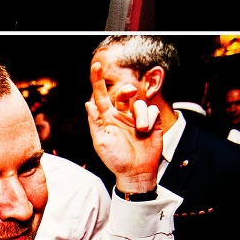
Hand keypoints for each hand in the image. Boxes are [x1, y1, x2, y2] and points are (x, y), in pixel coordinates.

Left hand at [86, 61, 162, 189]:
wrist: (136, 173)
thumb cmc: (116, 159)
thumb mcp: (101, 141)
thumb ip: (95, 122)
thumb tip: (88, 103)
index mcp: (108, 118)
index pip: (101, 96)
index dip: (98, 81)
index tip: (96, 66)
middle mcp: (122, 116)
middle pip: (123, 94)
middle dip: (126, 90)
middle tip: (130, 92)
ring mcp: (137, 119)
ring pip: (139, 103)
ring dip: (140, 114)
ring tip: (140, 129)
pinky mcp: (151, 123)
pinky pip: (151, 110)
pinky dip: (149, 117)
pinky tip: (146, 129)